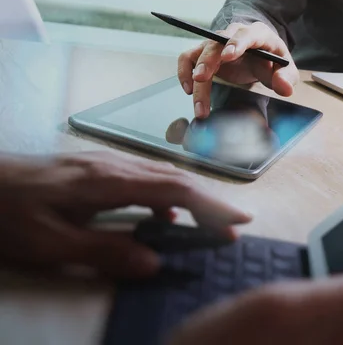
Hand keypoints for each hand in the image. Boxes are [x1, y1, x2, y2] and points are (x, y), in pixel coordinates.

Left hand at [0, 151, 251, 277]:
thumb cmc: (10, 211)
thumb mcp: (49, 242)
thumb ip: (102, 251)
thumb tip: (153, 262)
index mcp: (108, 181)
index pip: (174, 189)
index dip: (210, 205)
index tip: (237, 221)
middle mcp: (114, 165)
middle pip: (176, 177)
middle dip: (210, 201)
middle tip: (235, 224)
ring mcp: (106, 162)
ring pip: (163, 174)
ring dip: (192, 196)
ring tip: (209, 221)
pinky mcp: (97, 166)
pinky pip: (145, 177)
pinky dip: (167, 194)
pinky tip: (165, 213)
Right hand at [178, 22, 298, 118]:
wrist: (260, 56)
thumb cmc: (272, 61)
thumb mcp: (285, 69)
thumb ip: (286, 77)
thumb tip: (284, 88)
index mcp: (257, 35)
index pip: (246, 35)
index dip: (236, 44)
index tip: (228, 56)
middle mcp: (233, 35)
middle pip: (216, 42)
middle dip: (208, 60)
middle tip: (201, 79)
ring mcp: (217, 43)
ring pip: (200, 52)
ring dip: (193, 72)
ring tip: (193, 95)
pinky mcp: (205, 53)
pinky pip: (188, 57)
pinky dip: (184, 71)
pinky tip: (188, 90)